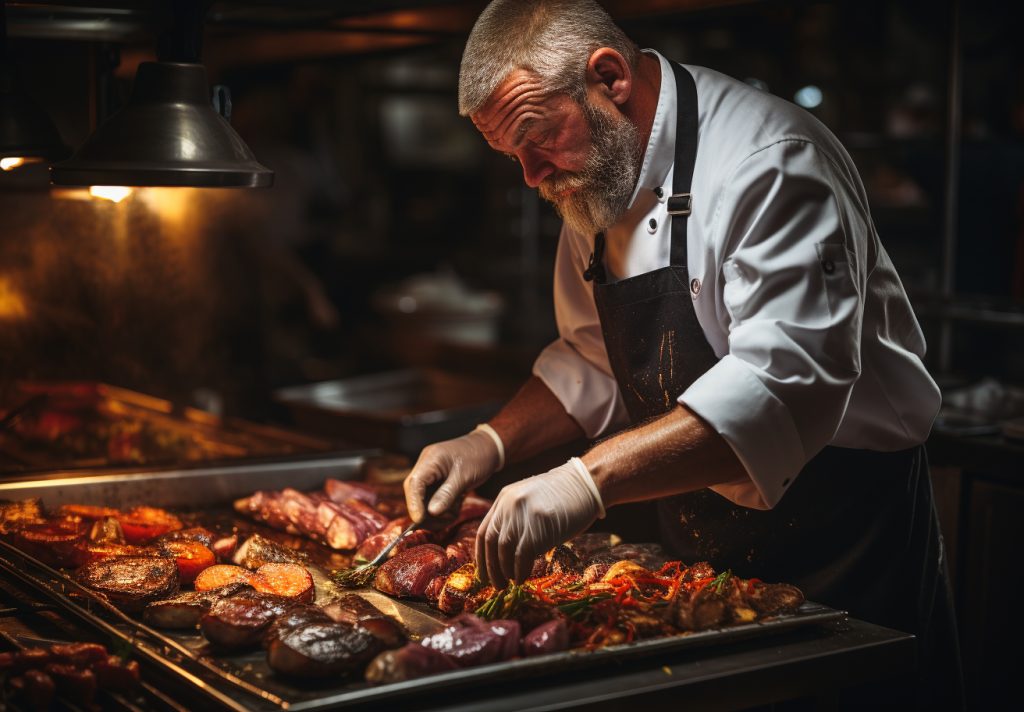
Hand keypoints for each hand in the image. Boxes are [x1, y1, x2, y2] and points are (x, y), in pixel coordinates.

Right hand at [404, 428, 501, 522]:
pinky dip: (443, 508)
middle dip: (427, 511)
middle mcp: (426, 467)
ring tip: (454, 513)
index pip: (414, 483)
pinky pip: (433, 500)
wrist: (488, 447)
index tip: (419, 520)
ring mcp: (431, 475)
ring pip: (424, 501)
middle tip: (445, 521)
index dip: (414, 504)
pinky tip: (456, 507)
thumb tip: (431, 512)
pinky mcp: (437, 483)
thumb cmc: (478, 457)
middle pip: (415, 494)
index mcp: (430, 460)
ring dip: (437, 512)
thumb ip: (447, 494)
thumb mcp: (464, 477)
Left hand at [475, 458, 604, 587]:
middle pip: (491, 542)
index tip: (484, 574)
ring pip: (504, 549)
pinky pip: (522, 555)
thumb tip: (504, 551)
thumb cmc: (563, 497)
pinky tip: (521, 579)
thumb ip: (514, 518)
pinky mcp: (539, 526)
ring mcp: (523, 514)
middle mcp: (509, 504)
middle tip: (497, 585)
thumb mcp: (530, 500)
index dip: (482, 557)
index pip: (484, 532)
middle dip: (491, 568)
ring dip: (504, 571)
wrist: (586, 483)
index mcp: (504, 498)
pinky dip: (519, 571)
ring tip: (510, 583)